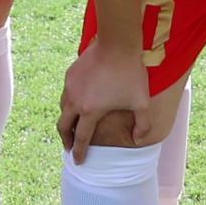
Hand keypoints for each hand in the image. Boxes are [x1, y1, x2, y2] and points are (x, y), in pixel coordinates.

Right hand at [57, 32, 152, 158]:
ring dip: (66, 120)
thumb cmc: (130, 74)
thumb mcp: (142, 103)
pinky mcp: (70, 73)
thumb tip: (138, 140)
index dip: (79, 152)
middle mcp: (75, 100)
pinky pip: (66, 93)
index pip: (81, 138)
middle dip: (66, 140)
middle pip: (63, 126)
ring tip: (72, 126)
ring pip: (62, 108)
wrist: (117, 43)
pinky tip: (77, 102)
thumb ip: (142, 126)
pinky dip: (69, 103)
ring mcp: (70, 86)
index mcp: (90, 111)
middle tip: (70, 147)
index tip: (77, 161)